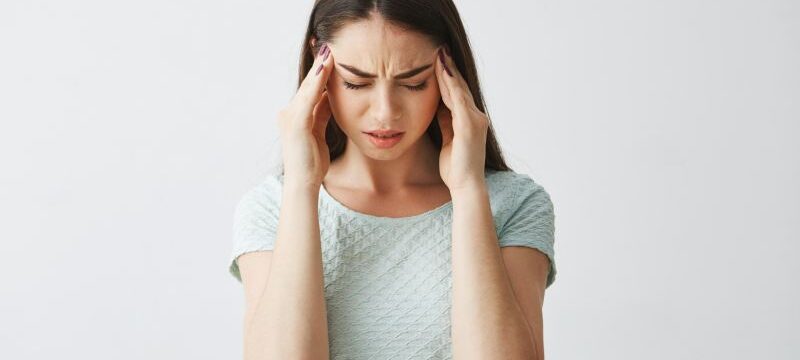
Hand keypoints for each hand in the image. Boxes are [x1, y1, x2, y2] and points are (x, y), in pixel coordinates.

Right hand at [277, 42, 333, 187]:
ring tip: (329, 51)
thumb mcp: (319, 133)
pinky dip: (317, 83)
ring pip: (308, 88)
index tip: (330, 57)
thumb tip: (330, 98)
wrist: (303, 182)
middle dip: (319, 65)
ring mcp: (291, 117)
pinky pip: (309, 98)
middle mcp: (289, 113)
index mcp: (296, 116)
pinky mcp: (296, 123)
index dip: (321, 73)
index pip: (311, 90)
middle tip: (329, 46)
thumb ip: (322, 115)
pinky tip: (325, 70)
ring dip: (319, 69)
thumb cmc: (312, 162)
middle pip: (308, 85)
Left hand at [434, 46, 488, 191]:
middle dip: (449, 68)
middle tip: (440, 50)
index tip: (439, 62)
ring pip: (459, 90)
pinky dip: (450, 84)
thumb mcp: (448, 141)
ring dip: (449, 71)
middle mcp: (476, 117)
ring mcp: (474, 120)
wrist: (466, 186)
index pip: (457, 94)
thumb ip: (445, 123)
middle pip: (460, 88)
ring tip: (440, 54)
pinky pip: (457, 100)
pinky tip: (443, 71)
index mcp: (470, 121)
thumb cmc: (456, 169)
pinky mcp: (468, 125)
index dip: (448, 78)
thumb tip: (438, 108)